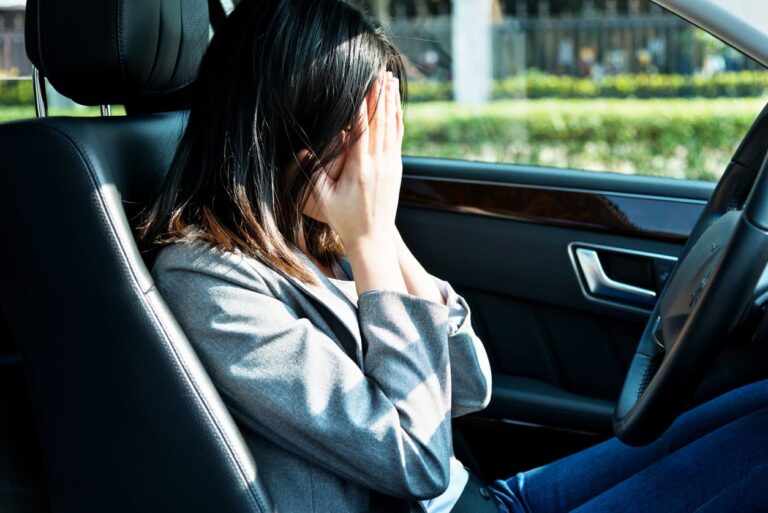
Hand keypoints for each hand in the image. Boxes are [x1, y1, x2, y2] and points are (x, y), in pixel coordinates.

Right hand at [311, 71, 403, 250]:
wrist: (373, 237)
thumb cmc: (344, 219)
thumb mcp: (322, 199)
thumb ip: (313, 174)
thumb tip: (303, 151)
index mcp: (359, 170)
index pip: (361, 131)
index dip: (362, 107)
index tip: (363, 86)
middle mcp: (379, 165)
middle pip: (381, 124)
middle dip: (380, 97)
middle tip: (380, 74)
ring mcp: (390, 166)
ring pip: (392, 127)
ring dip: (391, 103)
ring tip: (390, 82)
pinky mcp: (396, 169)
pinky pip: (398, 138)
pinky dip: (398, 119)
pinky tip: (397, 106)